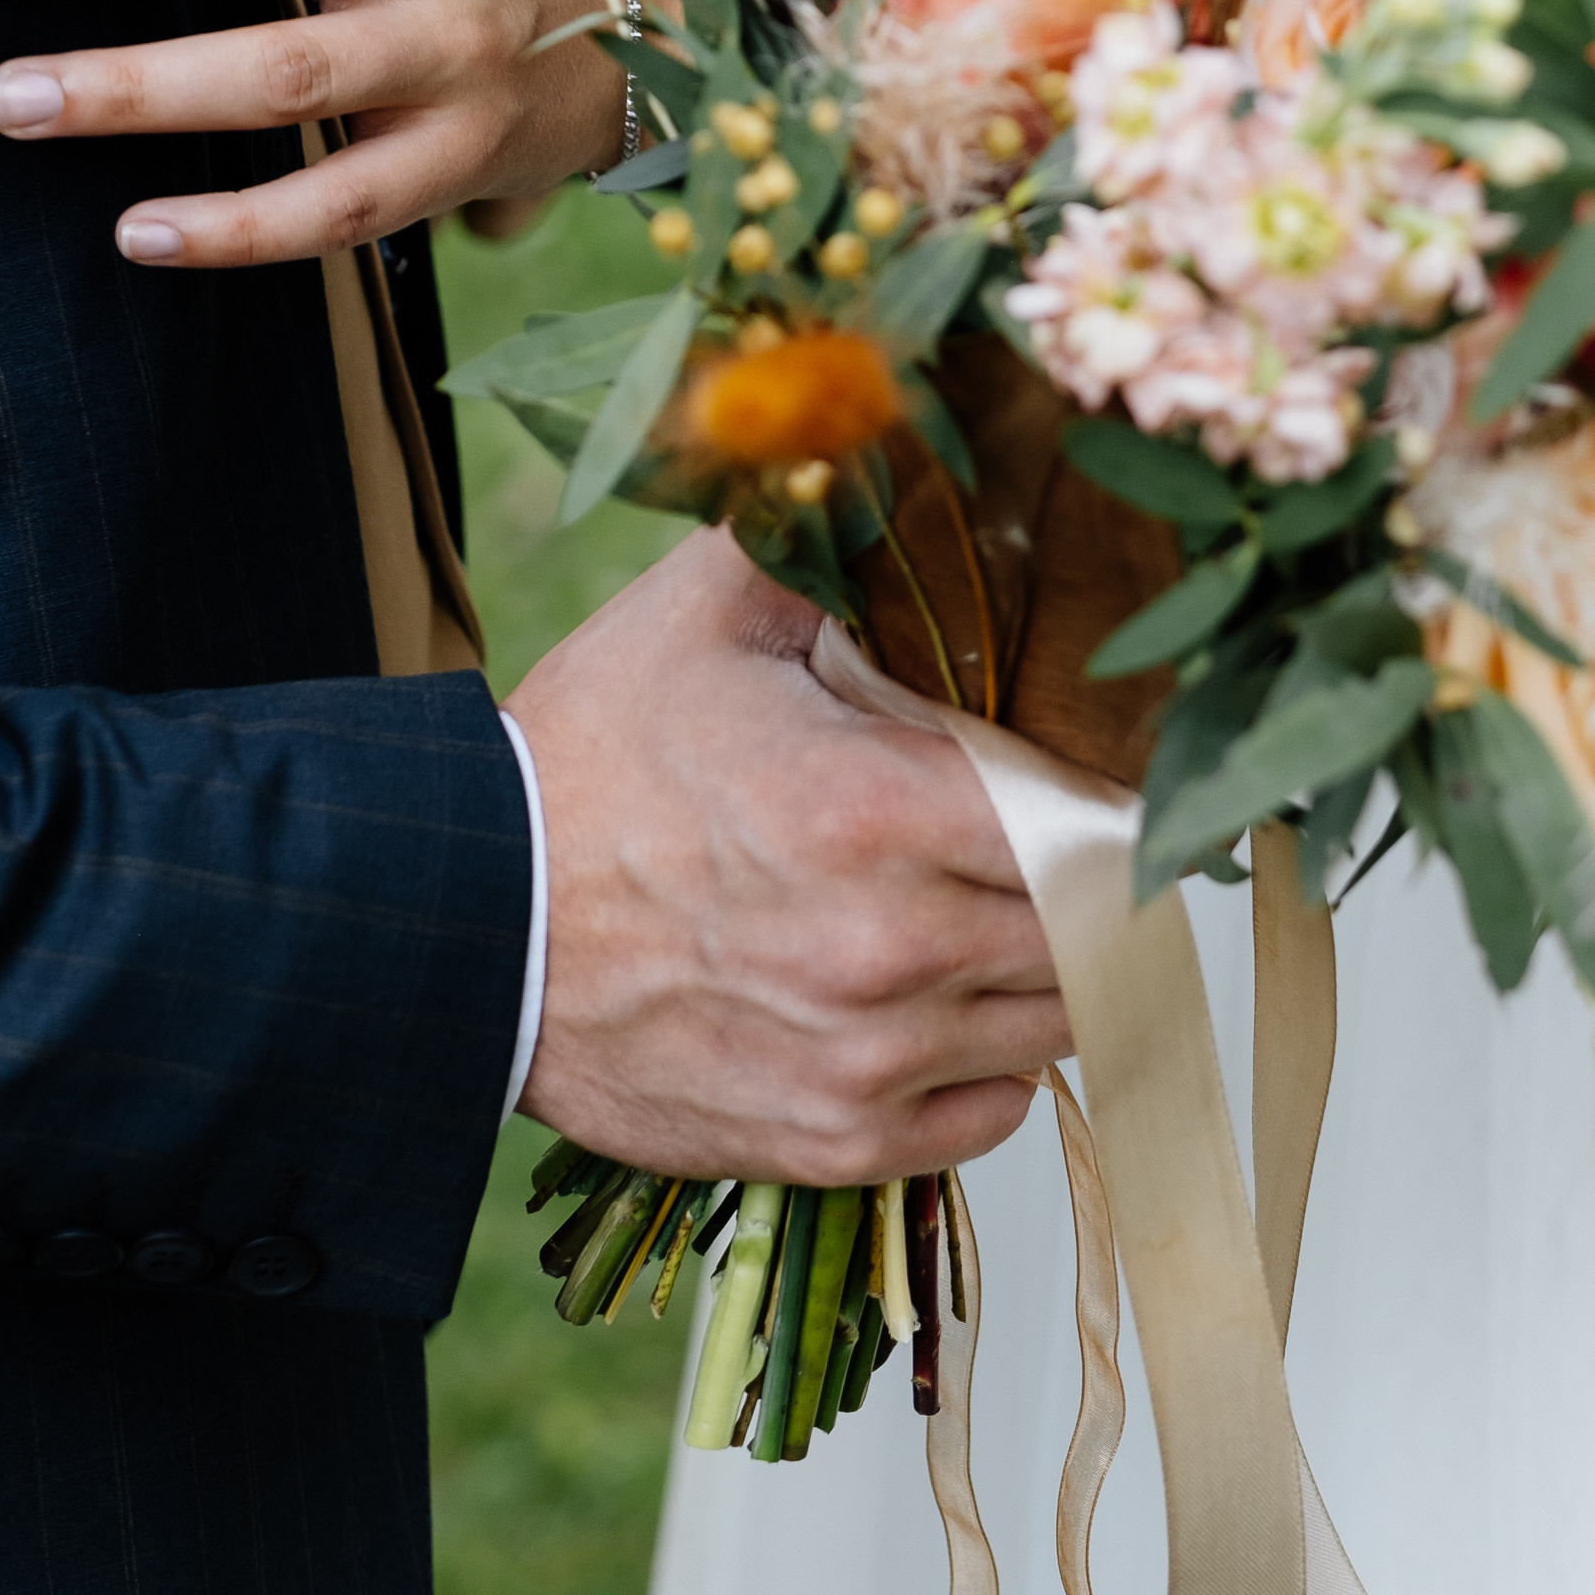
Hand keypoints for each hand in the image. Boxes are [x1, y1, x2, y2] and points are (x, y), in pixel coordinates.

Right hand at [510, 527, 1069, 1179]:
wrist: (472, 915)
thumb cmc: (593, 751)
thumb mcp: (708, 605)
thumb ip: (833, 533)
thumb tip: (918, 455)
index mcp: (879, 809)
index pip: (1095, 825)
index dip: (1121, 799)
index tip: (1119, 777)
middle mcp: (890, 949)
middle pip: (1091, 932)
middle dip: (1093, 883)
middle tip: (1068, 840)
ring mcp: (863, 1060)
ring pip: (1054, 1027)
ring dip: (1046, 971)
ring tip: (1001, 912)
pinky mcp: (829, 1140)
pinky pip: (993, 1115)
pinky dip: (994, 1062)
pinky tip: (949, 998)